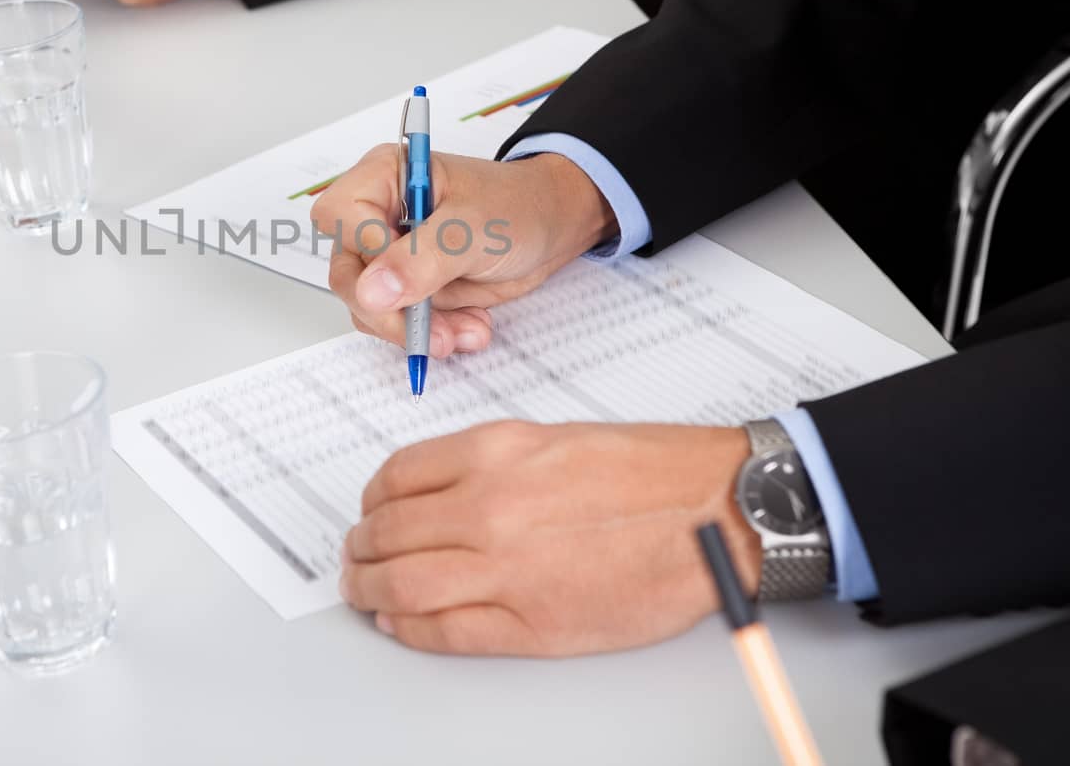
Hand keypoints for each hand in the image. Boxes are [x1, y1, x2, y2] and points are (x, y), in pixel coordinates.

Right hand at [309, 147, 615, 358]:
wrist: (552, 229)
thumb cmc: (518, 206)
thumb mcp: (474, 228)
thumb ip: (422, 259)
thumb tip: (371, 291)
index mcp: (384, 177)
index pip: (339, 216)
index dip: (366, 251)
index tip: (408, 275)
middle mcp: (377, 216)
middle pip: (347, 273)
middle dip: (392, 311)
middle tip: (434, 332)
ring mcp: (390, 256)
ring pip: (371, 308)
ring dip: (418, 330)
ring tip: (466, 329)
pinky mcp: (407, 288)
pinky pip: (398, 323)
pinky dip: (432, 335)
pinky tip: (470, 326)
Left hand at [339, 420, 760, 655]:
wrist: (715, 511)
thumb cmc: (647, 472)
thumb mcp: (550, 437)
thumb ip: (485, 463)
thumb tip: (431, 492)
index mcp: (493, 453)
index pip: (395, 479)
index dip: (371, 501)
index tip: (368, 512)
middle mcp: (489, 507)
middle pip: (388, 534)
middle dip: (361, 549)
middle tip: (354, 557)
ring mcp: (506, 569)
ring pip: (402, 586)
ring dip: (369, 591)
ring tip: (362, 592)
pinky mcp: (531, 624)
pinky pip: (444, 632)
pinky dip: (408, 629)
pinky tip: (399, 623)